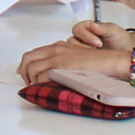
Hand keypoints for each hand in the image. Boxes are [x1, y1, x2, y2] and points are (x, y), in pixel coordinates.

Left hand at [19, 27, 134, 84]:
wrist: (110, 61)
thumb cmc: (98, 63)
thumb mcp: (76, 57)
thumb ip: (63, 60)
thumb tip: (53, 72)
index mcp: (58, 46)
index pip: (33, 53)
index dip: (25, 65)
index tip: (24, 73)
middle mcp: (55, 49)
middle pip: (27, 58)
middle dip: (23, 72)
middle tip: (27, 82)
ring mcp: (57, 57)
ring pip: (31, 68)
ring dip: (30, 79)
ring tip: (37, 87)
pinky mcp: (61, 67)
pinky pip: (41, 75)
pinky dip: (39, 84)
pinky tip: (45, 88)